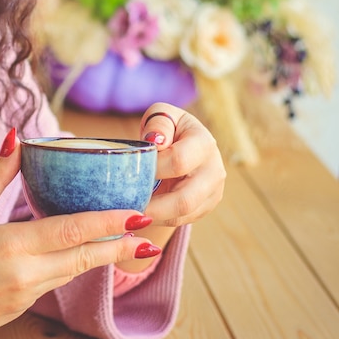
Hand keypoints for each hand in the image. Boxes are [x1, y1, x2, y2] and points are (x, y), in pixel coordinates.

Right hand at [0, 136, 159, 338]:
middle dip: (121, 247)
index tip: (138, 216)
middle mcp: (26, 274)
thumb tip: (17, 141)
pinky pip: (58, 282)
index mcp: (10, 245)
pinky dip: (76, 267)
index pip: (72, 232)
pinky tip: (88, 255)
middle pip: (86, 258)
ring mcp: (27, 295)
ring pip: (76, 272)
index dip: (109, 223)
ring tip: (131, 244)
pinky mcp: (24, 308)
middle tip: (151, 236)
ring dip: (103, 257)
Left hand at [141, 102, 225, 226]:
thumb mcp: (161, 116)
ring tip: (130, 212)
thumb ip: (157, 124)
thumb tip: (156, 142)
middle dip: (152, 207)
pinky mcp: (204, 209)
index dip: (153, 168)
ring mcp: (212, 193)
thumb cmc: (168, 130)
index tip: (131, 171)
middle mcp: (214, 171)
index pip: (179, 161)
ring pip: (180, 216)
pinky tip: (141, 213)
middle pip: (184, 200)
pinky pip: (178, 222)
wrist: (188, 146)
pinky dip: (157, 220)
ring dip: (152, 217)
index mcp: (204, 143)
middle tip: (126, 208)